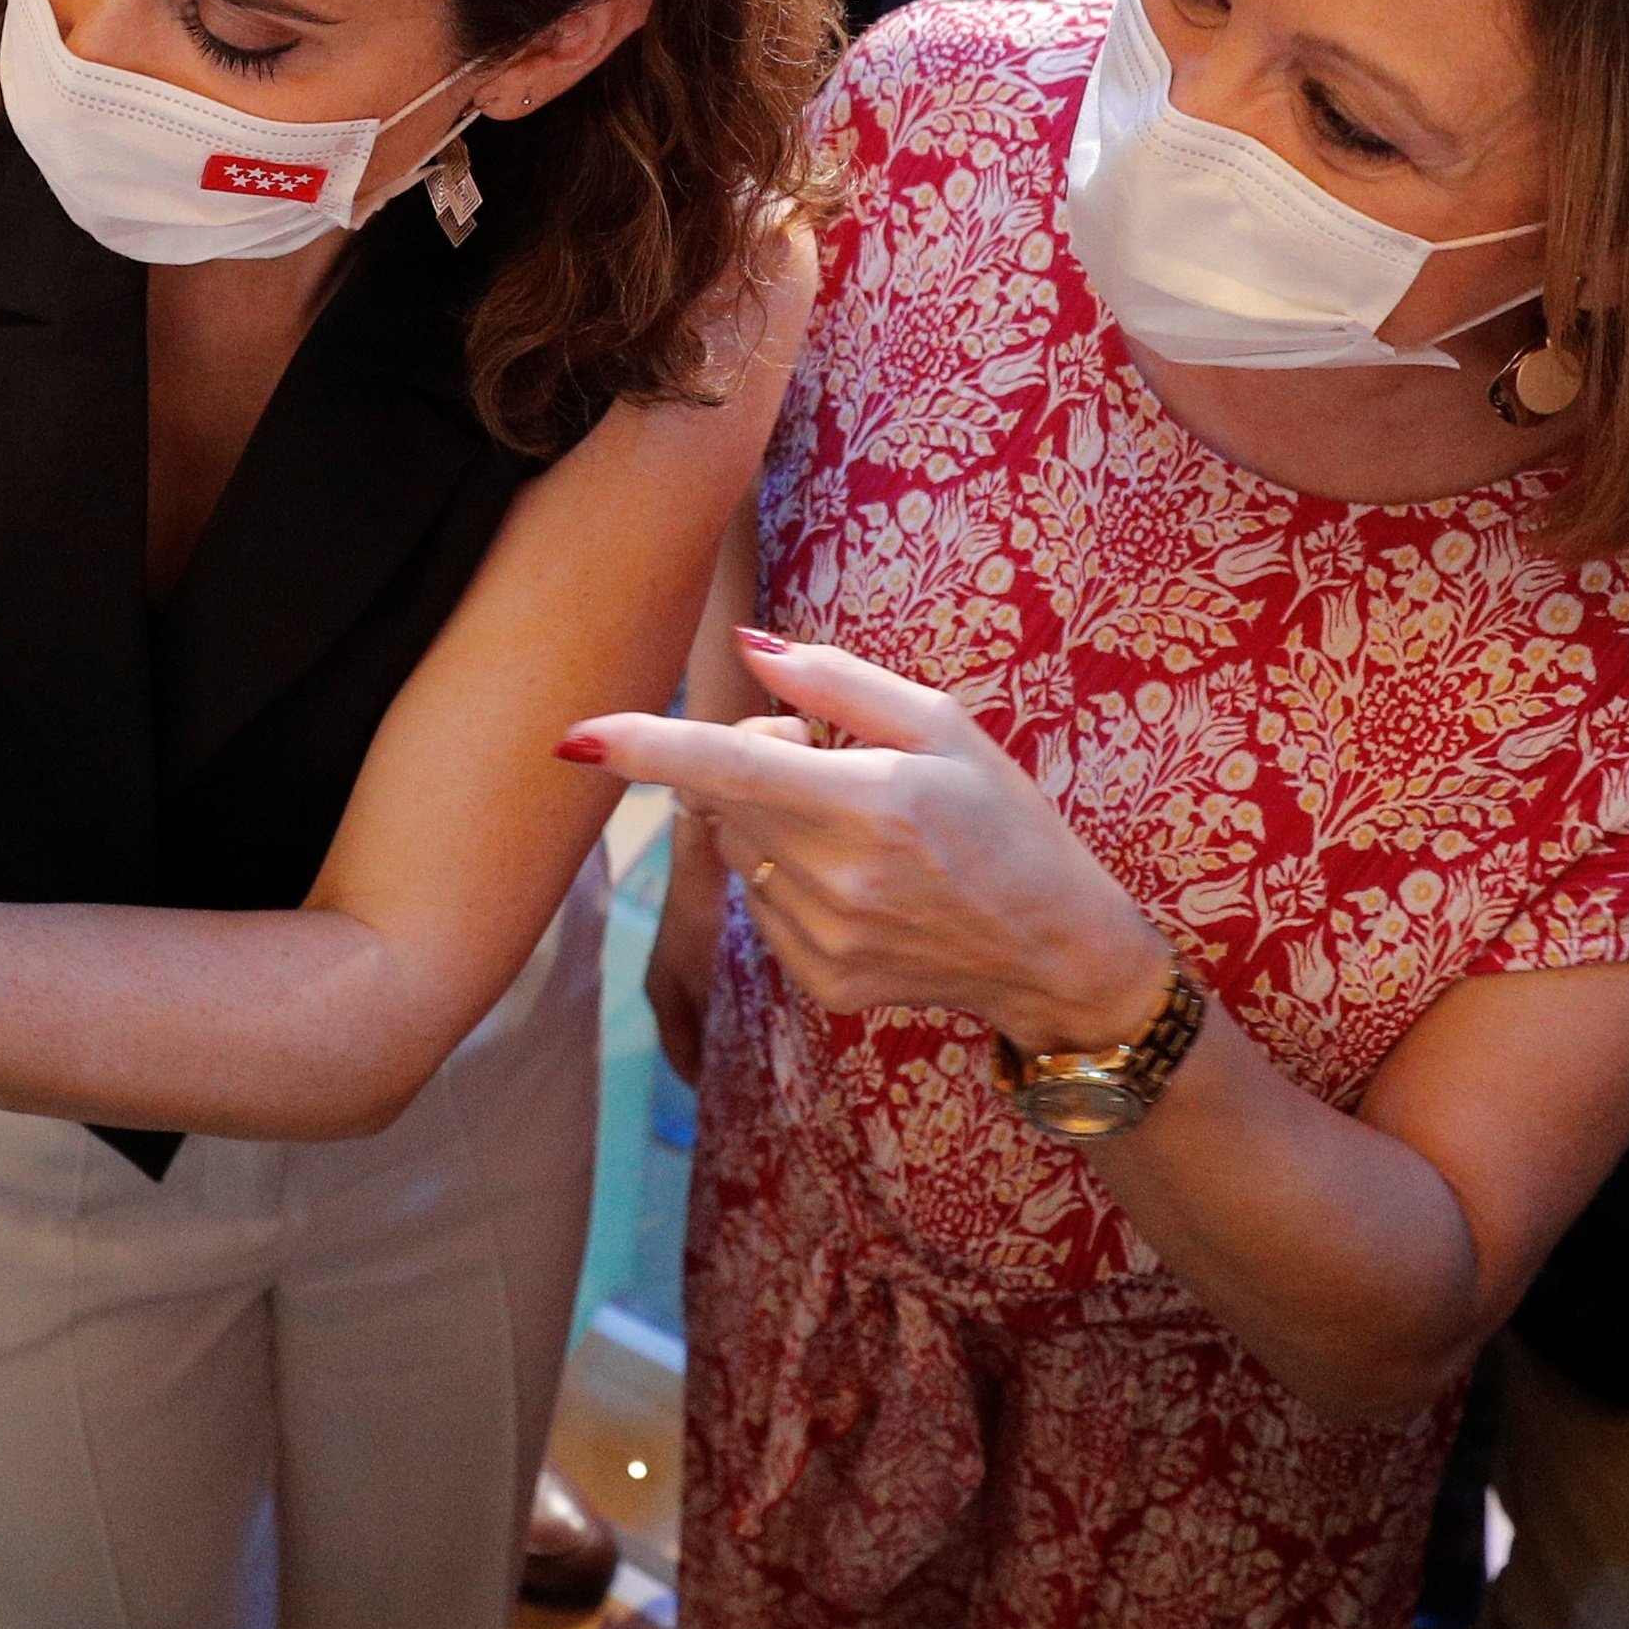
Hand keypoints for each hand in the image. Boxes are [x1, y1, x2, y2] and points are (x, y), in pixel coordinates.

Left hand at [567, 629, 1166, 1054]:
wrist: (1054, 952)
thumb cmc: (1006, 820)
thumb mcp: (942, 726)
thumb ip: (838, 682)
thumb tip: (750, 649)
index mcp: (866, 802)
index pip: (726, 767)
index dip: (645, 747)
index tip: (574, 736)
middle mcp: (835, 877)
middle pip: (722, 798)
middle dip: (751, 763)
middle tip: (832, 764)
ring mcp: (824, 939)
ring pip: (738, 852)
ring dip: (771, 825)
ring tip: (861, 833)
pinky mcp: (821, 980)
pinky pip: (762, 906)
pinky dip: (790, 879)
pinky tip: (861, 884)